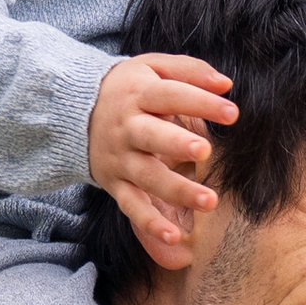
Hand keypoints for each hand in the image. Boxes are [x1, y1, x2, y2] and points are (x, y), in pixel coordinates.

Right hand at [87, 53, 236, 268]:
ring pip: (147, 176)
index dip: (200, 102)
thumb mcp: (152, 67)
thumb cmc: (128, 89)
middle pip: (151, 136)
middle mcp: (127, 128)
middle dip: (177, 144)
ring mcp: (120, 158)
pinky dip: (149, 223)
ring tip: (210, 200)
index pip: (170, 96)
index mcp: (138, 95)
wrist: (73, 111)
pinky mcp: (114, 184)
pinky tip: (173, 237)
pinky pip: (131, 206)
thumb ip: (189, 70)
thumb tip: (226, 84)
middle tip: (206, 151)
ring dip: (177, 189)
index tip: (232, 113)